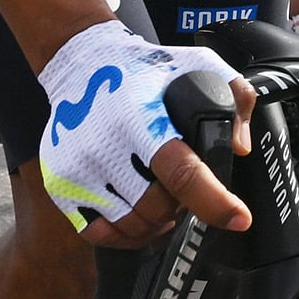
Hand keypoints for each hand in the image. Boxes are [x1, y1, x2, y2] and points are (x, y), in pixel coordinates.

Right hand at [37, 21, 257, 242]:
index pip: (181, 173)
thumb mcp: (198, 64)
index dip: (214, 202)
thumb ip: (232, 98)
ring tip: (163, 203)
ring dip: (156, 223)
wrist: (82, 64)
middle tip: (185, 192)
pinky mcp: (59, 186)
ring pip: (131, 226)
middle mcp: (103, 146)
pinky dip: (126, 234)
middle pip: (157, 208)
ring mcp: (76, 170)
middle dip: (180, 207)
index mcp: (138, 118)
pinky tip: (139, 217)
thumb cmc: (144, 70)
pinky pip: (99, 233)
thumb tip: (238, 148)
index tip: (239, 218)